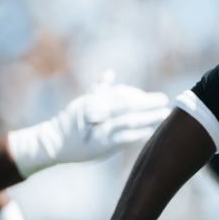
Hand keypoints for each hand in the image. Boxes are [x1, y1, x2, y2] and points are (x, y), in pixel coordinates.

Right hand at [7, 72, 169, 177]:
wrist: (53, 143)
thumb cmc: (71, 123)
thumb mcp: (84, 103)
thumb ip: (99, 89)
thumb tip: (110, 74)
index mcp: (94, 102)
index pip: (121, 96)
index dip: (140, 96)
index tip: (158, 98)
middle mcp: (96, 113)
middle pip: (126, 105)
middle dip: (147, 103)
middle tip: (165, 100)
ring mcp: (99, 129)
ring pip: (126, 120)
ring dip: (147, 117)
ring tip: (163, 114)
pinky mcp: (101, 145)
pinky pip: (121, 138)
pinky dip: (136, 134)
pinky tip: (150, 131)